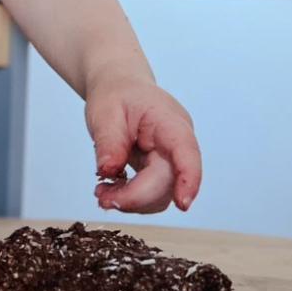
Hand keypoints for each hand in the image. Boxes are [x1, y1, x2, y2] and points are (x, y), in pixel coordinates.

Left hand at [84, 73, 201, 215]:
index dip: (189, 179)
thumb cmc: (116, 93)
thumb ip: (108, 142)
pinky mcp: (159, 170)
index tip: (183, 204)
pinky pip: (151, 193)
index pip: (186, 151)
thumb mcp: (104, 112)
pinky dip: (130, 198)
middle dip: (136, 197)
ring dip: (132, 201)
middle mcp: (176, 143)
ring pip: (161, 194)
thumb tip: (108, 171)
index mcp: (169, 121)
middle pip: (168, 180)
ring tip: (103, 193)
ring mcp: (170, 158)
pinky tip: (111, 189)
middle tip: (103, 198)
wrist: (118, 86)